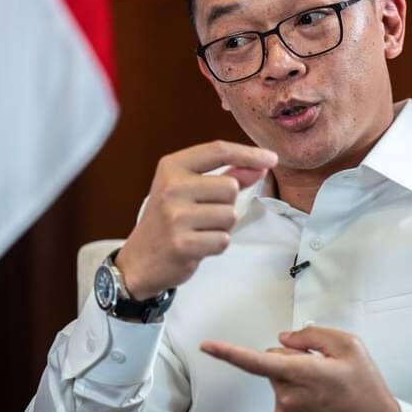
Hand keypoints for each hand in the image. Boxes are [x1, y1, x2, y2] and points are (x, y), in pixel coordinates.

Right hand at [116, 140, 276, 299]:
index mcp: (171, 167)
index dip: (249, 153)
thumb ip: (227, 175)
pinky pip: (223, 240)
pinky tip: (198, 245)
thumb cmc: (168, 220)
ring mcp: (175, 217)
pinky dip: (216, 245)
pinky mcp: (182, 244)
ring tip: (199, 230)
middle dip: (227, 203)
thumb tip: (261, 165)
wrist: (139, 260)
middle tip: (203, 214)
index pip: (218, 150)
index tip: (271, 158)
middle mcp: (171, 188)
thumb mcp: (189, 189)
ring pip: (229, 215)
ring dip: (222, 226)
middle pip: (230, 187)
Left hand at [200, 326, 400, 411]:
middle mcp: (289, 397)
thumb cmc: (366, 389)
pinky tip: (319, 405)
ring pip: (278, 384)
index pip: (257, 361)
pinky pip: (282, 402)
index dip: (228, 352)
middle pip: (274, 364)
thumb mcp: (349, 347)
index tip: (207, 346)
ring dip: (295, 382)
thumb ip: (312, 335)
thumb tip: (285, 339)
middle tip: (323, 371)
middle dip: (292, 361)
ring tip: (325, 392)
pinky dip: (296, 399)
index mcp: (303, 373)